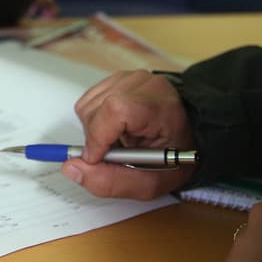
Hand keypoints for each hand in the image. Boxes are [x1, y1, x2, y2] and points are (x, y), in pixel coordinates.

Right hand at [63, 70, 194, 198]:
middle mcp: (143, 85)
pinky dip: (95, 121)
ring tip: (120, 141)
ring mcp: (128, 78)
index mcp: (160, 107)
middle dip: (97, 140)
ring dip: (95, 131)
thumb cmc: (174, 156)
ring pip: (86, 107)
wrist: (189, 135)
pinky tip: (116, 129)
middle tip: (118, 153)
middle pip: (96, 111)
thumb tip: (72, 168)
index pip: (117, 109)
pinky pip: (87, 102)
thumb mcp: (151, 183)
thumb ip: (111, 181)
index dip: (98, 136)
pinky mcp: (116, 79)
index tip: (97, 158)